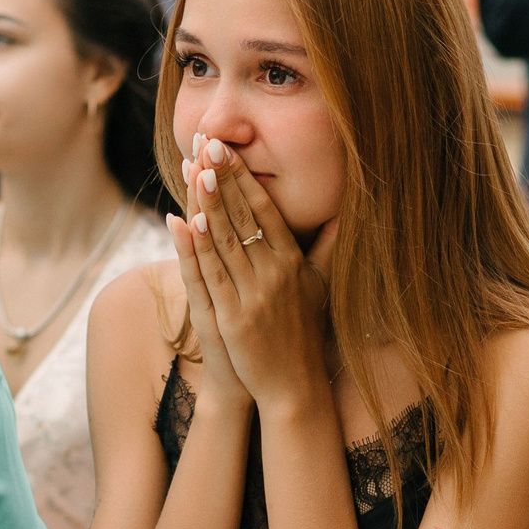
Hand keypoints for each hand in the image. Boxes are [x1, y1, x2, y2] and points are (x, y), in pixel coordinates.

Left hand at [179, 135, 327, 415]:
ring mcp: (253, 294)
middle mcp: (275, 274)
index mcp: (293, 263)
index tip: (228, 150)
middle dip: (222, 177)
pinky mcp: (233, 317)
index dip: (244, 179)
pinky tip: (185, 220)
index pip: (265, 211)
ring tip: (193, 168)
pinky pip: (212, 274)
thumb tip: (343, 216)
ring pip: (225, 239)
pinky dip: (198, 246)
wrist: (295, 386)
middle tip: (206, 143)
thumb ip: (327, 248)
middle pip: (242, 217)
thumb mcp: (322, 286)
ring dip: (206, 202)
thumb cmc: (305, 334)